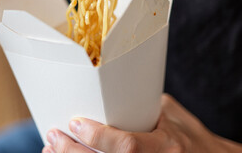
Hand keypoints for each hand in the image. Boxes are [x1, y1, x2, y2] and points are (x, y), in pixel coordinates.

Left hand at [43, 94, 241, 152]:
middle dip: (73, 152)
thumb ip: (139, 107)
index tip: (75, 122)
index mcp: (167, 146)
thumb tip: (105, 95)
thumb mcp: (169, 113)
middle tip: (53, 136)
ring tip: (52, 148)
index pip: (128, 146)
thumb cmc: (189, 134)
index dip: (98, 137)